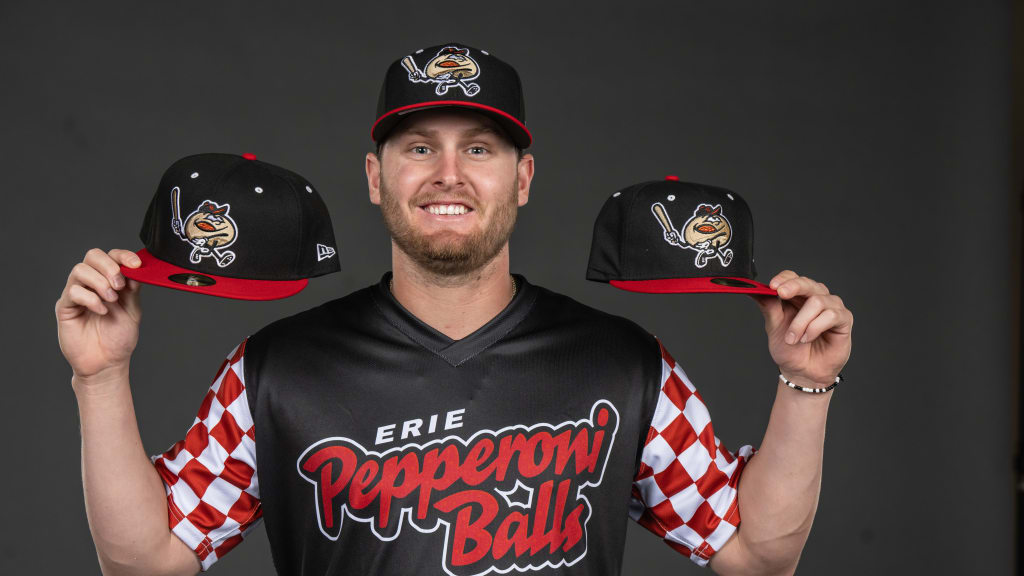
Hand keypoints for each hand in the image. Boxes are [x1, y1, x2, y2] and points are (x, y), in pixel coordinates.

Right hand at [55, 248, 142, 383]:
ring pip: (80, 270)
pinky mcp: (65, 307)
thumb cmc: (118, 338)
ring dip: (100, 282)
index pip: (111, 256)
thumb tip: (136, 269)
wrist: (107, 363)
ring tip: (111, 299)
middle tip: (120, 285)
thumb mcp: (133, 310)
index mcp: (109, 281)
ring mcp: (77, 294)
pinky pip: (73, 292)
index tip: (135, 264)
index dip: (123, 256)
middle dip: (109, 266)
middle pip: (93, 256)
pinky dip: (91, 299)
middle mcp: (92, 284)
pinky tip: (102, 311)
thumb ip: (133, 289)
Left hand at [751, 270, 852, 385]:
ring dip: (801, 322)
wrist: (803, 372)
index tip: (772, 286)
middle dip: (793, 287)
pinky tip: (807, 338)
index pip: (792, 277)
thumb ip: (768, 307)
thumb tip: (753, 290)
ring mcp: (831, 307)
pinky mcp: (843, 319)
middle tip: (781, 294)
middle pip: (807, 283)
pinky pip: (830, 315)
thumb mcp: (774, 327)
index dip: (783, 278)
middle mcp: (815, 297)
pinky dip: (814, 328)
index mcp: (796, 297)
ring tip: (793, 338)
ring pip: (817, 301)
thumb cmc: (790, 349)